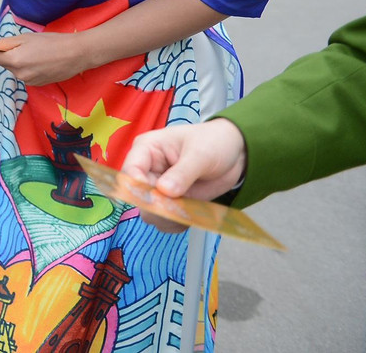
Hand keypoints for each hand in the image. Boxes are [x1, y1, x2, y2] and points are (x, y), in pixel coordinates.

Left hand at [0, 32, 86, 86]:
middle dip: (8, 54)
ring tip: (39, 52)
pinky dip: (29, 67)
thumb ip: (6, 44)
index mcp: (14, 60)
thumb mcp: (26, 38)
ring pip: (16, 68)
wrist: (76, 55)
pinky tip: (42, 61)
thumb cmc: (52, 42)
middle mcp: (18, 73)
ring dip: (20, 60)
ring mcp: (28, 81)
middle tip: (26, 45)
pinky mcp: (36, 85)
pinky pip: (26, 74)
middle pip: (4, 62)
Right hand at [122, 119, 247, 230]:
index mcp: (146, 149)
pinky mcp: (171, 202)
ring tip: (189, 213)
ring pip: (149, 212)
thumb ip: (182, 173)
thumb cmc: (213, 142)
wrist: (234, 153)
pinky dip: (176, 224)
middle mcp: (147, 170)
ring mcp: (158, 188)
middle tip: (179, 212)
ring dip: (167, 219)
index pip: (130, 172)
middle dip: (156, 208)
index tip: (159, 201)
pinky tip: (191, 217)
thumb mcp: (200, 154)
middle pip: (137, 196)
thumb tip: (164, 191)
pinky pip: (165, 220)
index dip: (140, 189)